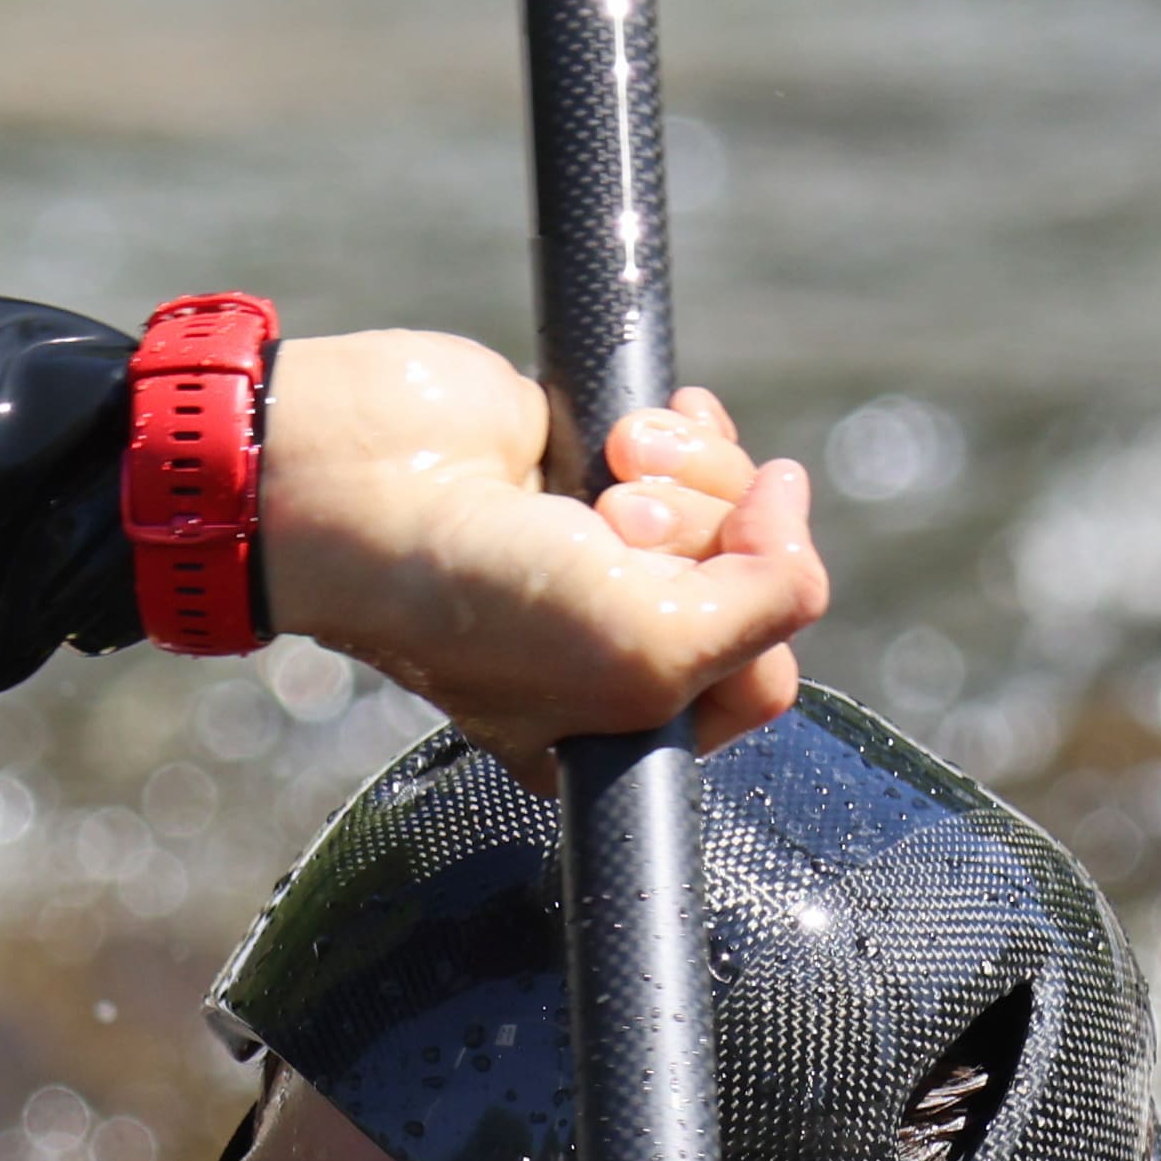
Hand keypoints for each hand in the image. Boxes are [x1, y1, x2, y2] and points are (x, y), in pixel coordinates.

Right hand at [258, 328, 825, 780]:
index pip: (762, 681)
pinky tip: (624, 430)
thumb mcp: (647, 649)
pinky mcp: (597, 473)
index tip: (697, 570)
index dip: (757, 611)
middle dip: (706, 532)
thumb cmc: (474, 595)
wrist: (366, 484)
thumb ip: (771, 605)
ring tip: (606, 468)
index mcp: (621, 733)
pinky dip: (681, 427)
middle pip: (754, 584)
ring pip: (736, 507)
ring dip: (689, 472)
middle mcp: (619, 650)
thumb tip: (794, 503)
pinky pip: (701, 446)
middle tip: (613, 523)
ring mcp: (610, 558)